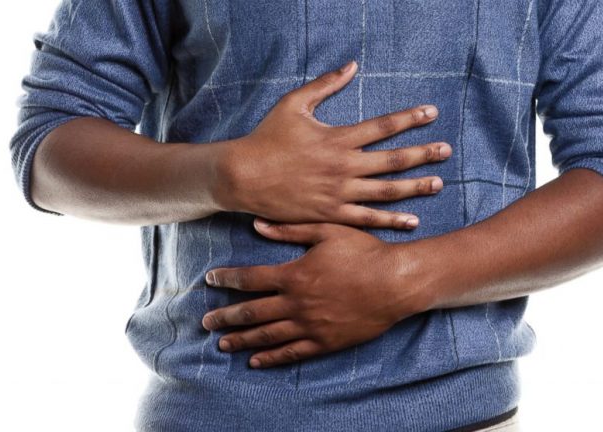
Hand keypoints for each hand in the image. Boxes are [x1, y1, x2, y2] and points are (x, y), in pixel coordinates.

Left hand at [201, 217, 427, 367]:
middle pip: (251, 312)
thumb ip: (291, 229)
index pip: (250, 278)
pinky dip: (271, 358)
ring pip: (267, 335)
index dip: (227, 279)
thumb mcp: (328, 231)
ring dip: (242, 339)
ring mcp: (310, 325)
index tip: (209, 280)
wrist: (396, 282)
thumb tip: (258, 224)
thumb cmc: (365, 252)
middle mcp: (296, 302)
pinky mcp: (325, 342)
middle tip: (206, 322)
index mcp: (294, 274)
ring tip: (222, 343)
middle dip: (225, 316)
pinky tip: (255, 361)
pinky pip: (292, 353)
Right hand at [216, 60, 451, 229]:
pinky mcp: (330, 214)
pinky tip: (412, 220)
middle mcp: (343, 166)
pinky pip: (367, 219)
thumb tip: (351, 65)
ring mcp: (338, 193)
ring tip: (438, 184)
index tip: (432, 113)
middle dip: (423, 154)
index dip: (410, 118)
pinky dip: (390, 220)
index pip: (383, 126)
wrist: (242, 176)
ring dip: (415, 187)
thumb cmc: (266, 138)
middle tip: (446, 151)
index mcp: (337, 138)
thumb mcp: (293, 103)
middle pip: (392, 161)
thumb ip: (325, 85)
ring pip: (386, 191)